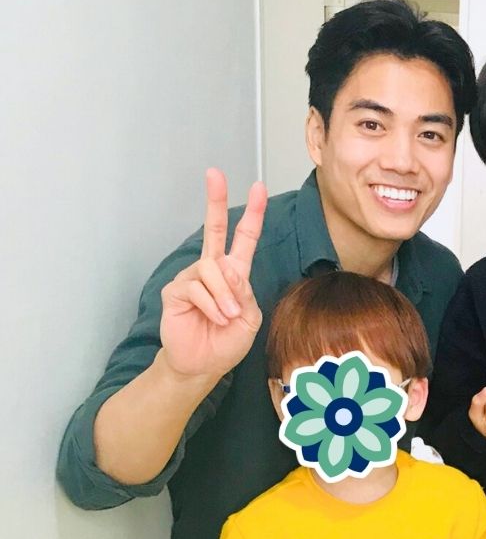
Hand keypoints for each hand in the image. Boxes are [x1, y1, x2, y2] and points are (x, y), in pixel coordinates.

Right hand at [159, 169, 266, 379]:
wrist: (202, 365)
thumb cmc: (226, 343)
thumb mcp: (249, 319)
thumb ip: (245, 294)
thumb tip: (230, 270)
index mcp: (235, 273)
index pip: (244, 238)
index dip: (252, 214)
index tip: (257, 188)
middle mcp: (212, 270)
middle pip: (214, 228)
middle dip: (215, 200)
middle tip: (215, 173)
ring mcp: (192, 278)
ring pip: (212, 270)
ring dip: (225, 295)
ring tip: (228, 317)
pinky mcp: (175, 290)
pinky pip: (197, 288)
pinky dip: (212, 306)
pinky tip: (214, 319)